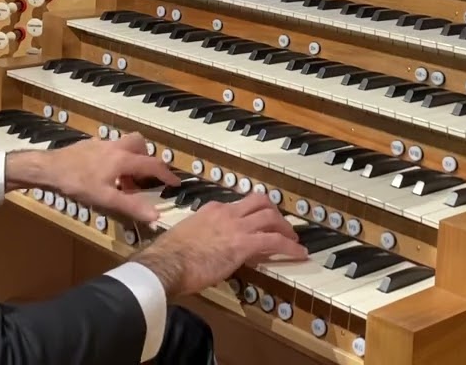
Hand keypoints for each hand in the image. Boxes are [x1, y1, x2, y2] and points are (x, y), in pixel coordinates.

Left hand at [5, 133, 178, 221]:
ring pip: (123, 144)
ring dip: (129, 158)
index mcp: (123, 159)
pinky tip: (103, 175)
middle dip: (146, 157)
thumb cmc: (77, 183)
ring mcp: (101, 144)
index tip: (176, 183)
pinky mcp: (88, 146)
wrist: (48, 168)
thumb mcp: (105, 199)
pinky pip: (109, 148)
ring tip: (123, 179)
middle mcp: (115, 147)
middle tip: (143, 176)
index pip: (152, 164)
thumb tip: (156, 215)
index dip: (166, 174)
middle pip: (139, 143)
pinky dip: (114, 159)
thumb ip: (131, 206)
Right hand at [131, 193, 307, 296]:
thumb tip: (205, 248)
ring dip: (285, 228)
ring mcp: (236, 226)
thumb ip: (200, 238)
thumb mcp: (186, 238)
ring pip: (270, 216)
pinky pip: (275, 241)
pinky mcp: (244, 244)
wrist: (166, 264)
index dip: (251, 216)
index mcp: (211, 210)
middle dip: (274, 214)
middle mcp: (226, 212)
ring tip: (294, 240)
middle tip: (282, 227)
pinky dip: (290, 246)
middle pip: (260, 202)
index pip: (238, 206)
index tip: (256, 227)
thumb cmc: (168, 257)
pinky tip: (298, 254)